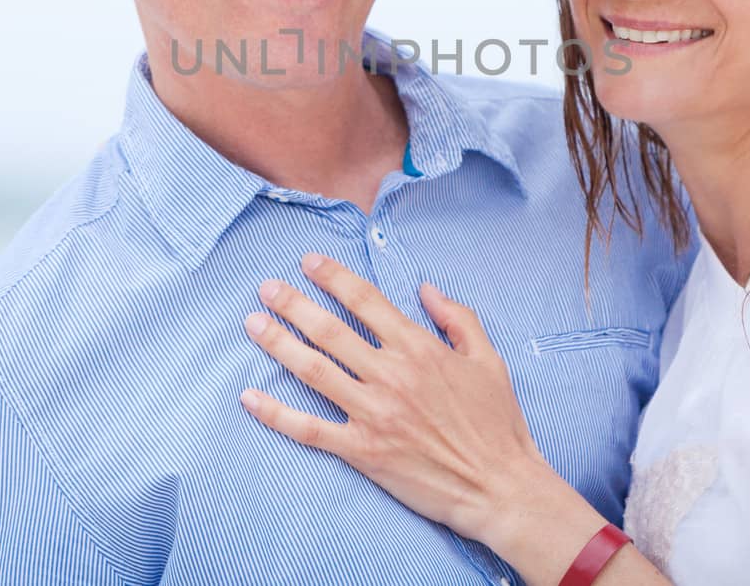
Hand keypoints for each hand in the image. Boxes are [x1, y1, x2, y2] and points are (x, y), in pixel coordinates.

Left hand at [239, 253, 552, 542]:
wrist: (500, 487)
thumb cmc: (497, 423)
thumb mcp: (488, 359)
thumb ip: (457, 318)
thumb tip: (426, 289)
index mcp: (419, 348)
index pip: (365, 301)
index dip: (333, 277)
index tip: (308, 261)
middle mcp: (390, 375)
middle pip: (329, 330)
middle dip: (293, 304)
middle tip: (266, 288)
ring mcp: (373, 414)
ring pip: (313, 370)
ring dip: (278, 344)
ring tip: (253, 324)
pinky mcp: (362, 451)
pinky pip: (310, 429)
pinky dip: (276, 414)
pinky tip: (249, 399)